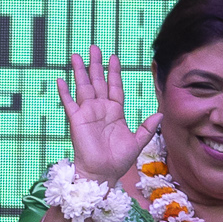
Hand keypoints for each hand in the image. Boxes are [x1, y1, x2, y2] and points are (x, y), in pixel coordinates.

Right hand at [64, 50, 147, 183]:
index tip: (113, 57)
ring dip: (80, 71)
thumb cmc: (119, 161)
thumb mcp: (138, 142)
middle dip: (96, 65)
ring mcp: (88, 113)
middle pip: (98, 82)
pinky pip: (69, 103)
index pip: (115, 87)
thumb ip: (148, 127)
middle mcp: (101, 109)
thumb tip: (161, 114)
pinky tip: (60, 79)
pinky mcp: (76, 120)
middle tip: (94, 47)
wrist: (103, 174)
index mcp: (115, 112)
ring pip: (83, 87)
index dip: (114, 72)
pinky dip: (64, 91)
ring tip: (76, 55)